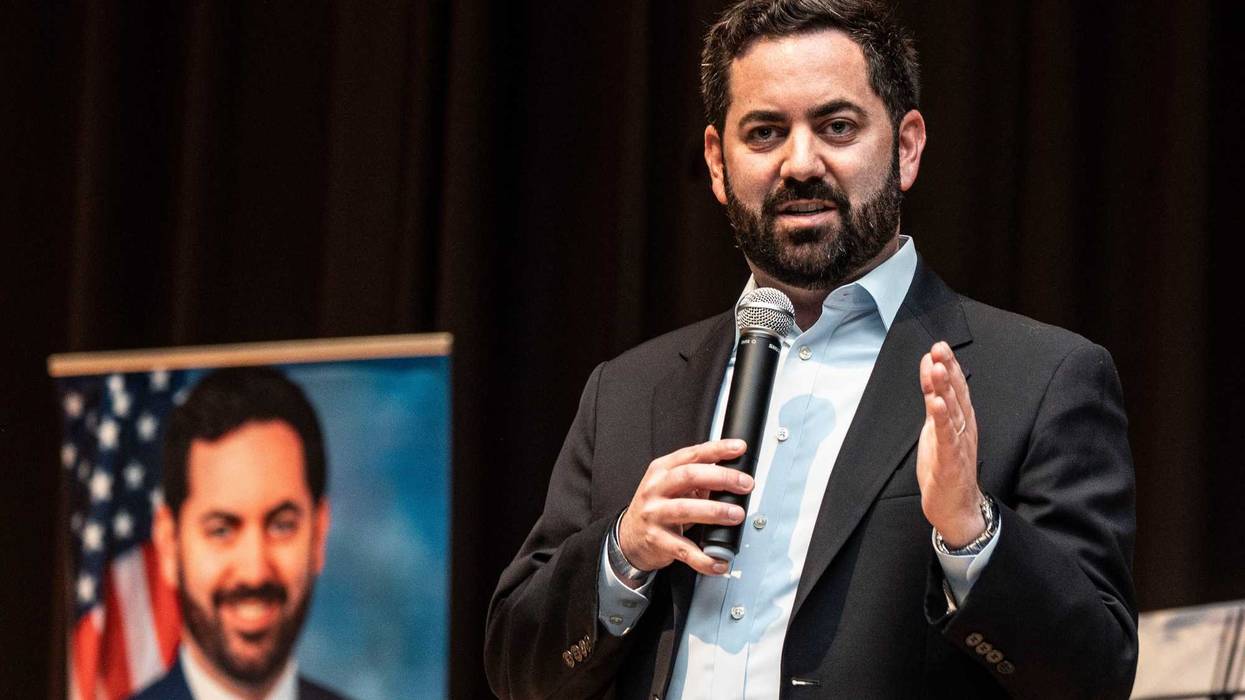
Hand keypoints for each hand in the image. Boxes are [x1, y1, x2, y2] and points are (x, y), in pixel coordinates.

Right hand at [618, 439, 753, 575]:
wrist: (629, 536)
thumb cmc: (656, 507)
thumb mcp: (670, 485)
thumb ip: (697, 478)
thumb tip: (732, 477)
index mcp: (662, 470)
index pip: (692, 454)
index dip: (717, 450)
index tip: (739, 448)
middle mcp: (655, 489)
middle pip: (689, 476)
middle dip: (721, 478)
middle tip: (745, 484)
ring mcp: (654, 514)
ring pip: (685, 510)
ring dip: (715, 512)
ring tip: (736, 515)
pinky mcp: (656, 539)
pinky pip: (683, 549)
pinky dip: (703, 557)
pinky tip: (718, 560)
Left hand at [918, 341, 984, 547]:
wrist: (957, 507)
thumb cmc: (947, 466)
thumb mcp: (936, 428)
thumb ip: (934, 399)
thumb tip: (930, 370)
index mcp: (962, 420)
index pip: (957, 387)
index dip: (948, 366)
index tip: (938, 346)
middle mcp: (964, 428)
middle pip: (957, 394)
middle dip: (948, 369)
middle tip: (940, 348)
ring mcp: (958, 444)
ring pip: (953, 412)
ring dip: (945, 389)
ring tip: (938, 368)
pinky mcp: (949, 461)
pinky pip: (946, 437)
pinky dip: (942, 420)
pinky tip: (937, 405)